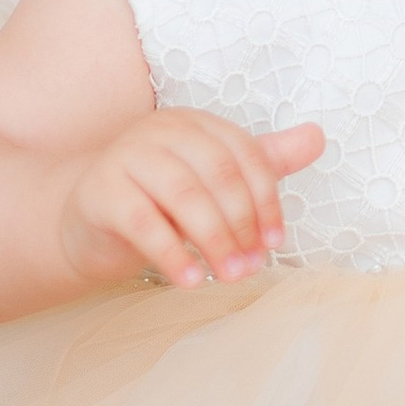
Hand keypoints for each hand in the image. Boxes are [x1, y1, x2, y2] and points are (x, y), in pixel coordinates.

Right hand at [57, 112, 322, 294]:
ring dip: (215, 241)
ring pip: (184, 196)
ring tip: (231, 275)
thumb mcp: (215, 181)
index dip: (266, 201)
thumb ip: (264, 160)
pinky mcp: (100, 191)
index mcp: (195, 124)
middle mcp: (161, 131)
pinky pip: (143, 223)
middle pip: (218, 174)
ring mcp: (127, 156)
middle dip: (243, 224)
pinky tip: (191, 281)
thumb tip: (318, 136)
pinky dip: (172, 254)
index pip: (245, 156)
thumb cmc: (160, 201)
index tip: (276, 242)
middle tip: (254, 265)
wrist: (86, 222)